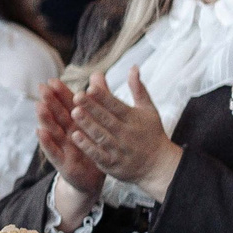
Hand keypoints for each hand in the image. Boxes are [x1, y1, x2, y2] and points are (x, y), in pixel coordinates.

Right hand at [35, 78, 103, 229]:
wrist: (94, 179)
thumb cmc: (95, 147)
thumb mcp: (99, 123)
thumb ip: (98, 99)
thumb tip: (97, 75)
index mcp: (77, 123)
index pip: (67, 105)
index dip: (60, 94)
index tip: (52, 80)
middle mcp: (66, 133)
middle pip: (57, 115)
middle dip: (50, 102)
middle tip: (42, 88)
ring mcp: (63, 148)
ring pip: (53, 131)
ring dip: (45, 119)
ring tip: (39, 106)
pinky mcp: (62, 163)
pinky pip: (54, 152)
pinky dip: (46, 142)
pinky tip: (39, 132)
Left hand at [70, 67, 185, 198]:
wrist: (158, 166)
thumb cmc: (151, 134)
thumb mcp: (148, 110)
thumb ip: (138, 89)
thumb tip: (133, 66)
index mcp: (133, 118)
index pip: (117, 106)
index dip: (104, 97)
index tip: (90, 87)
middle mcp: (126, 133)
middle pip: (107, 119)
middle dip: (92, 108)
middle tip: (76, 96)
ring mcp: (119, 149)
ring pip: (101, 136)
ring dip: (88, 125)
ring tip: (74, 112)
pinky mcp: (112, 164)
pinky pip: (99, 155)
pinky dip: (88, 146)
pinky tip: (75, 136)